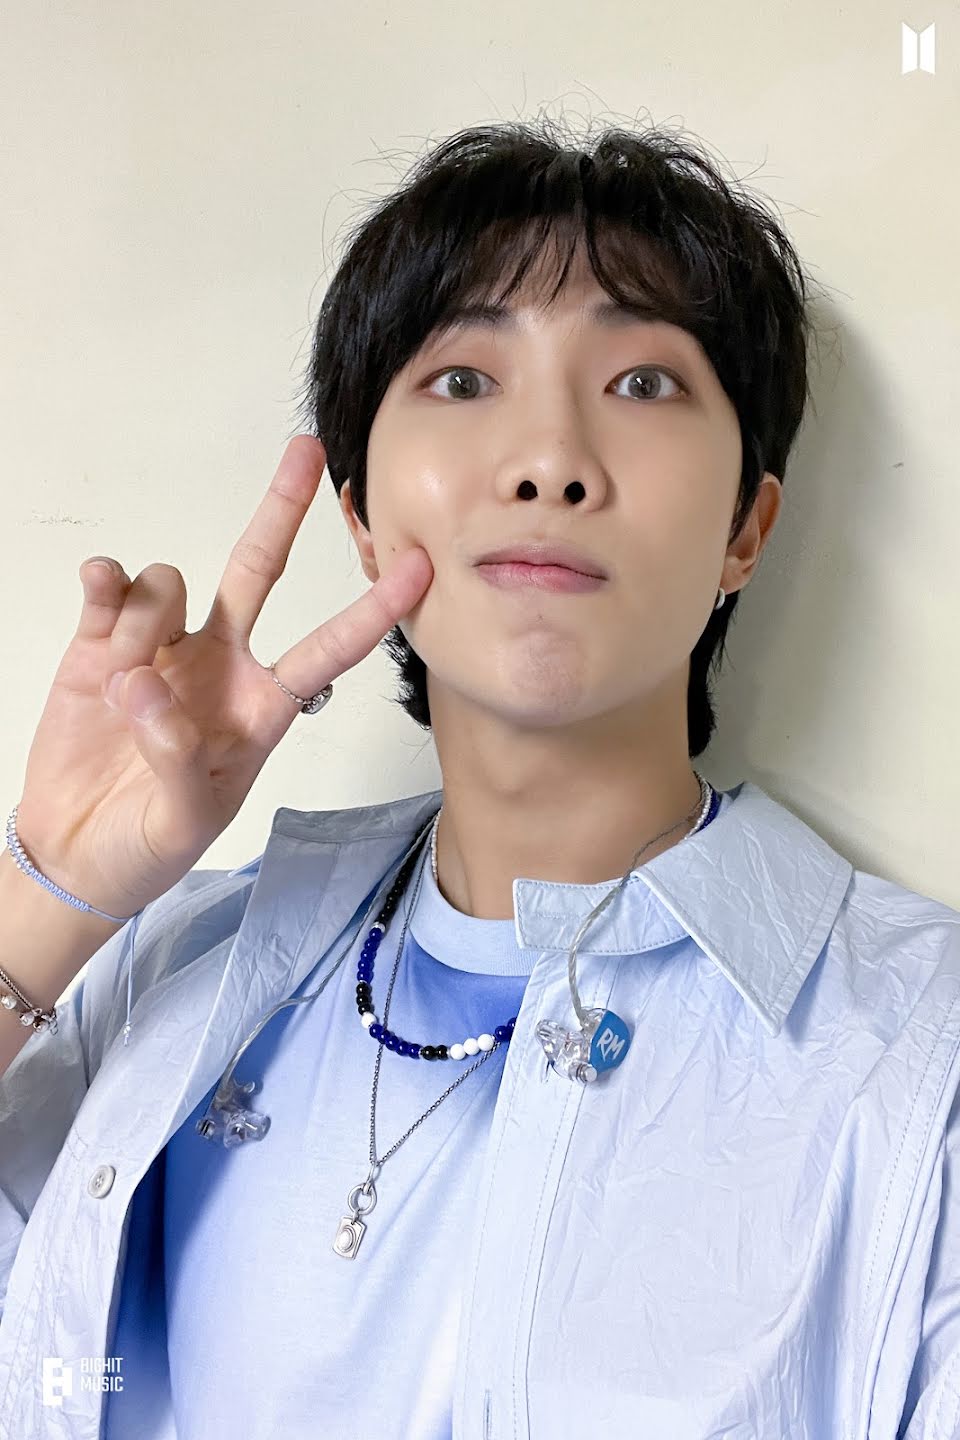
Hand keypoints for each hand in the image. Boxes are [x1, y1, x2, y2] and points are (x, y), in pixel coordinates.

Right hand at [13, 435, 433, 920]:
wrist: (75, 852)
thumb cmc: (149, 845)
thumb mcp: (182, 822)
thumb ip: (176, 758)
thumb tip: (148, 688)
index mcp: (261, 709)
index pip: (327, 651)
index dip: (372, 612)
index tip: (418, 569)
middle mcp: (220, 665)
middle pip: (258, 572)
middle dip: (282, 511)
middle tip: (307, 452)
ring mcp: (163, 649)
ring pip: (172, 585)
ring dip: (147, 622)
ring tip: (122, 689)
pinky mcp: (103, 644)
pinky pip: (113, 589)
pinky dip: (106, 583)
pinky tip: (100, 590)